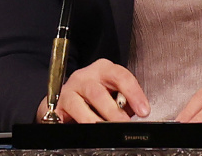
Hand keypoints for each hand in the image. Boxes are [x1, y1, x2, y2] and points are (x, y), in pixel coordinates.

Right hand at [35, 58, 149, 123]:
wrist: (65, 96)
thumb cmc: (94, 95)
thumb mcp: (112, 93)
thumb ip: (124, 102)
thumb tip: (136, 114)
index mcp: (104, 70)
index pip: (121, 77)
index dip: (134, 94)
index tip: (144, 111)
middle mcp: (86, 76)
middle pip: (99, 92)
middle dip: (114, 112)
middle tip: (125, 124)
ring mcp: (70, 89)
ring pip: (81, 104)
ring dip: (95, 120)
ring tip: (106, 131)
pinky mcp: (58, 103)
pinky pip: (67, 115)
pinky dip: (77, 123)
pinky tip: (85, 130)